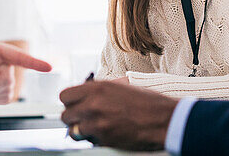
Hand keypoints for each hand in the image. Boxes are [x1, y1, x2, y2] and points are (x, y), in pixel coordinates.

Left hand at [59, 79, 176, 150]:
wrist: (162, 119)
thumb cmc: (146, 102)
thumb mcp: (120, 87)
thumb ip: (99, 91)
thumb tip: (84, 95)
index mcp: (97, 88)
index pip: (65, 96)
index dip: (69, 102)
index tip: (74, 105)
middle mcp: (93, 105)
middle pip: (65, 115)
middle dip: (73, 118)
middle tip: (82, 118)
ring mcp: (97, 124)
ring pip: (73, 131)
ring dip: (80, 131)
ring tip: (92, 128)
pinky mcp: (104, 140)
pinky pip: (89, 141)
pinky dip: (94, 139)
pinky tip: (106, 133)